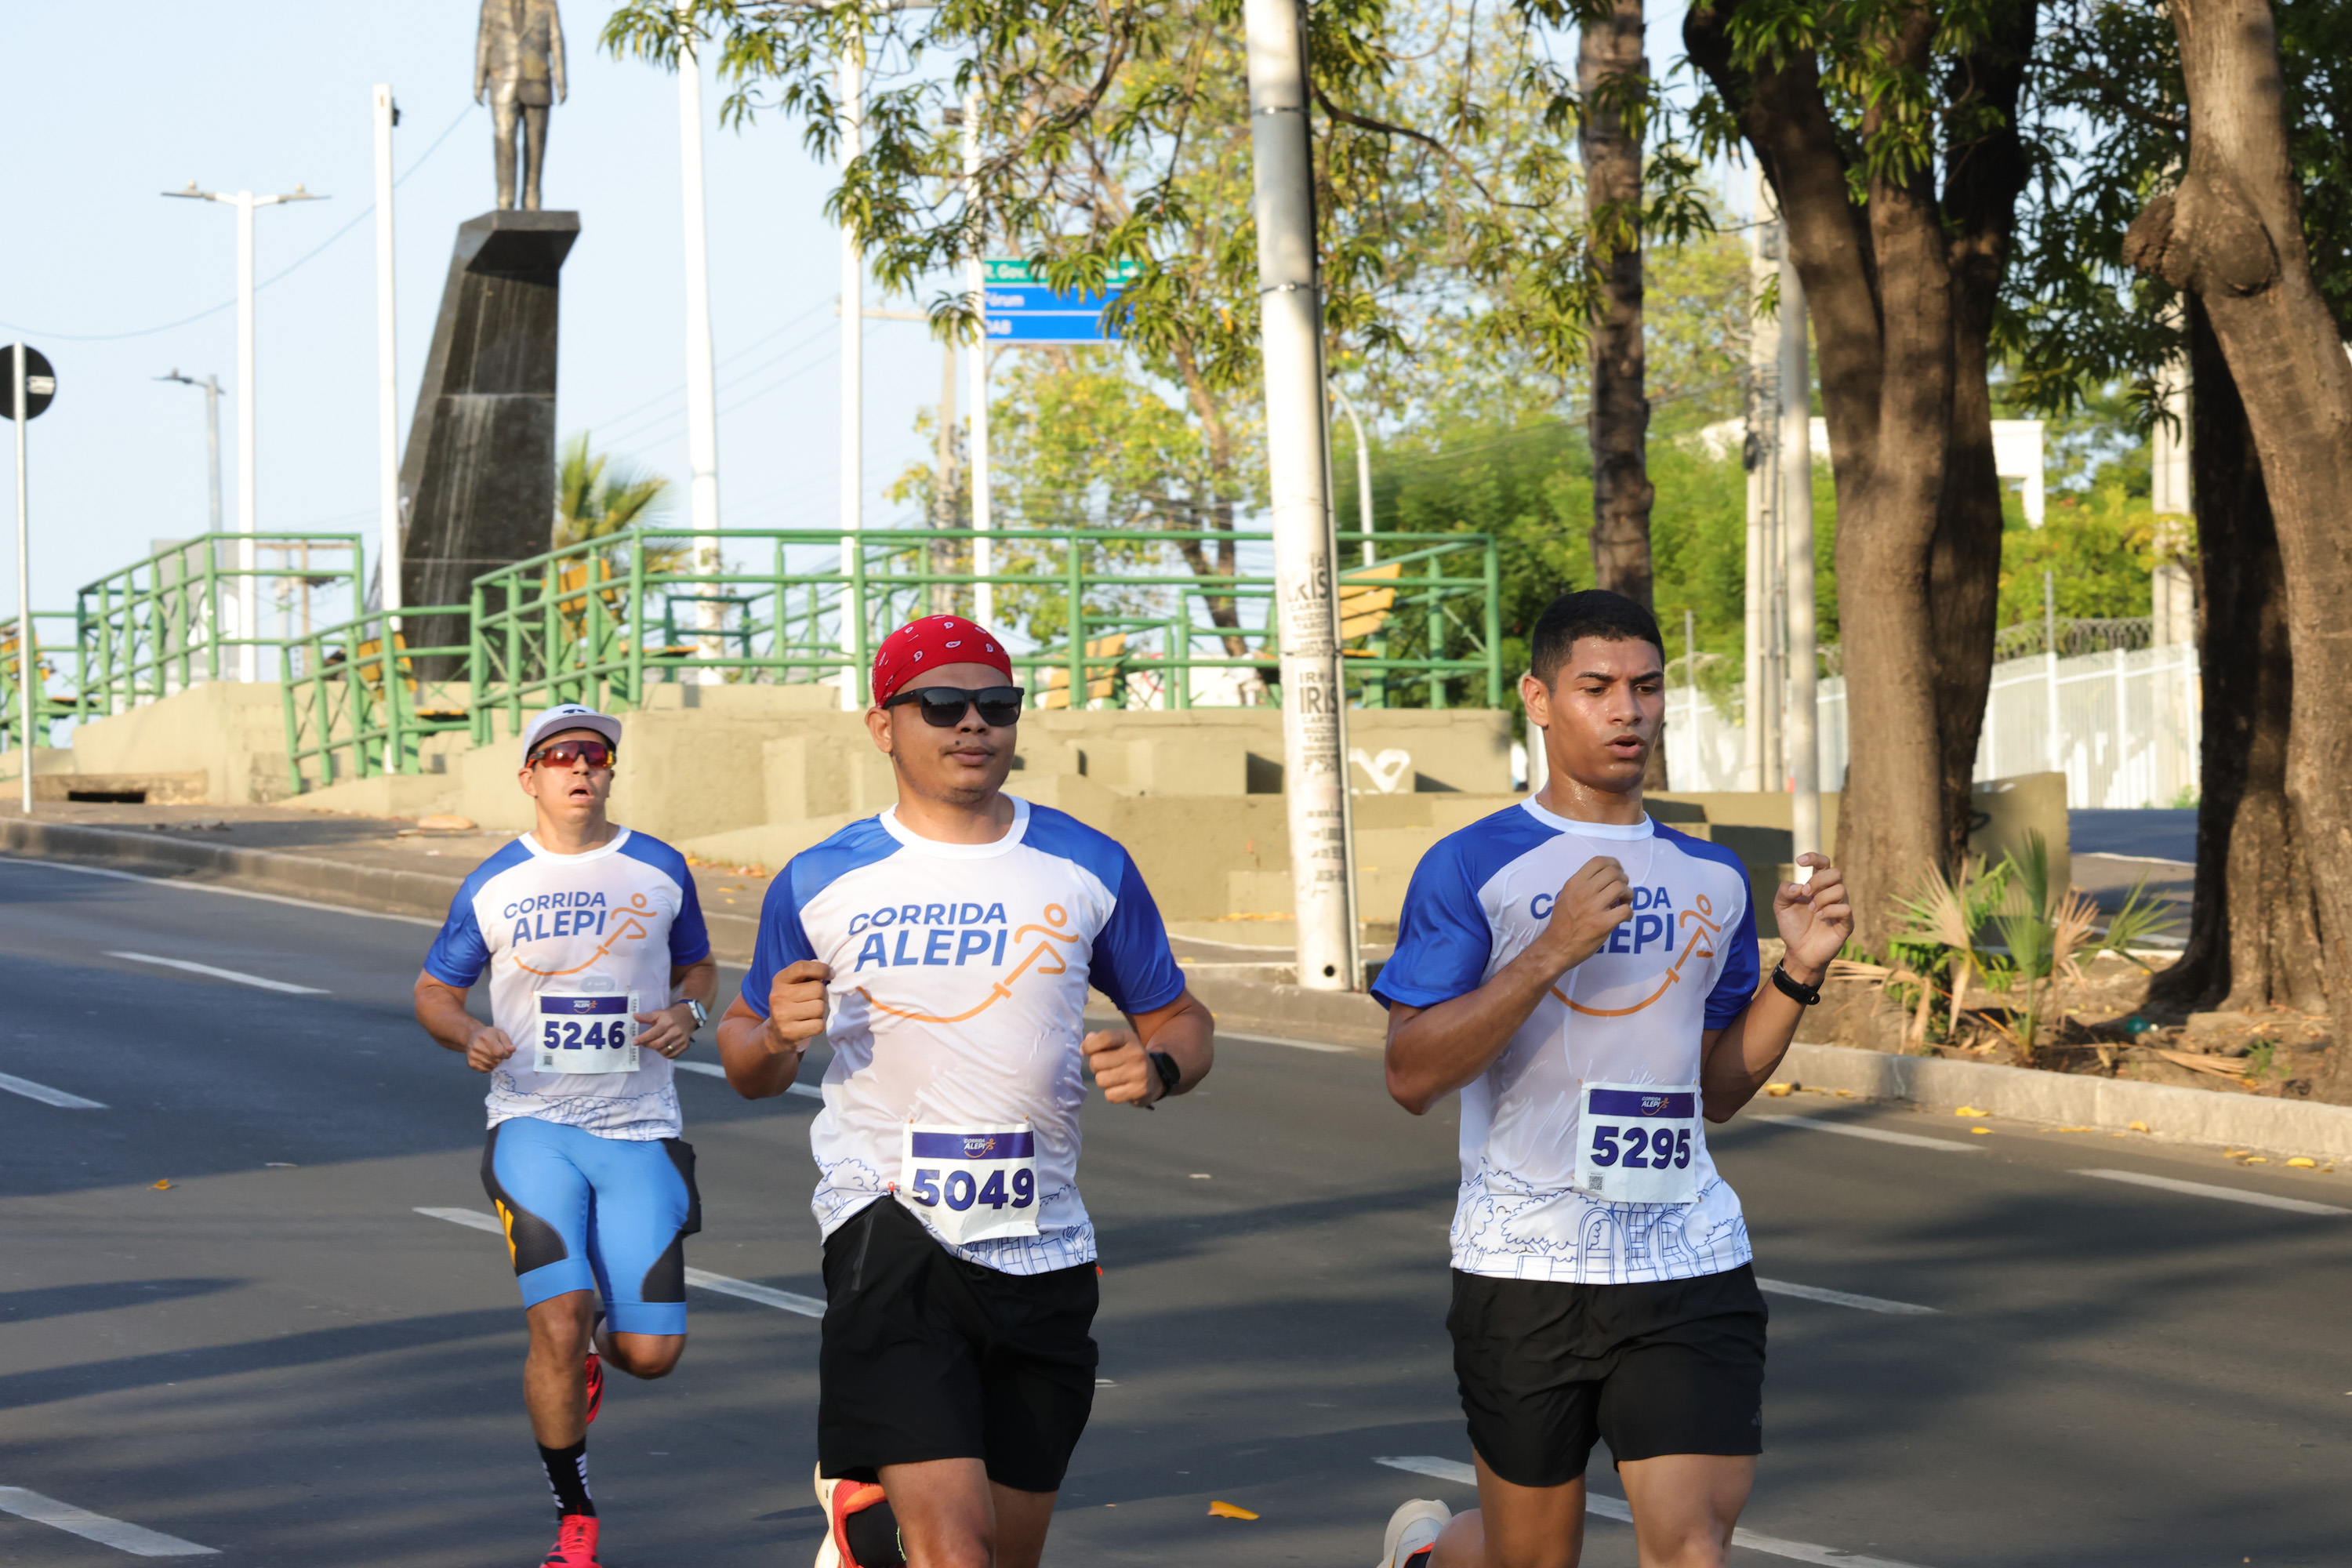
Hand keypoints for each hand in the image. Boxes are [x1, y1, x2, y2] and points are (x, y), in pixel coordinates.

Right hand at [465, 1027, 516, 1073]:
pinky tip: (488, 1060)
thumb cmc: (489, 1035)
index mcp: (486, 1037)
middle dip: (501, 1058)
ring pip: (491, 1066)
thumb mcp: (500, 1034)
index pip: (500, 1052)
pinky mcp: (471, 1063)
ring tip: (492, 1056)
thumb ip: (507, 1042)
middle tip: (498, 1053)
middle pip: (496, 1060)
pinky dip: (489, 1067)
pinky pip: (485, 1070)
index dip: (506, 1054)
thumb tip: (512, 1050)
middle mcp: (477, 1047)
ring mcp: (472, 1056)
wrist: (471, 1036)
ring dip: (495, 1063)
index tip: (506, 1052)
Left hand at [633, 1004, 695, 1059]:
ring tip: (655, 1044)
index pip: (653, 1033)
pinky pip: (671, 1055)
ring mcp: (681, 1040)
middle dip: (648, 1045)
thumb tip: (634, 1016)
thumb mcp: (658, 1013)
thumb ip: (646, 1017)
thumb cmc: (670, 1016)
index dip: (643, 1039)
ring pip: (664, 1051)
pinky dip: (665, 1054)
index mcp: (667, 1023)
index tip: (635, 1042)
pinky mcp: (684, 1046)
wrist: (688, 1016)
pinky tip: (663, 1048)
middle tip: (644, 1043)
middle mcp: (675, 1032)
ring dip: (657, 1049)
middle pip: (658, 1044)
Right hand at [764, 960, 831, 1053]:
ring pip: (820, 1008)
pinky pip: (819, 1025)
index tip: (830, 974)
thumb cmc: (791, 1004)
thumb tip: (824, 968)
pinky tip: (808, 1025)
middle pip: (818, 989)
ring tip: (810, 1013)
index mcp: (779, 980)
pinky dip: (819, 1025)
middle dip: (822, 996)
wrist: (776, 1034)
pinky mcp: (789, 1032)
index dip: (821, 969)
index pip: (802, 967)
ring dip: (820, 1012)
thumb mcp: (794, 985)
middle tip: (814, 1001)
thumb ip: (808, 974)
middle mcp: (778, 996)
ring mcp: (782, 1015)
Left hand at [1082, 1029, 1158, 1106]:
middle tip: (1104, 1067)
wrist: (1155, 1076)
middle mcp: (1136, 1054)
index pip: (1104, 1038)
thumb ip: (1100, 1040)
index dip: (1089, 1045)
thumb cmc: (1128, 1057)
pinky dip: (1111, 1093)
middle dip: (1095, 1066)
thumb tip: (1085, 1046)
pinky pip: (1110, 1095)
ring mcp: (1139, 1073)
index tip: (1085, 1050)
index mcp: (1129, 1038)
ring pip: (1100, 1080)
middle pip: (1096, 1062)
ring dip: (1103, 1080)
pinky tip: (1120, 1088)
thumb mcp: (1118, 1042)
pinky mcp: (1139, 1091)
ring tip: (1113, 1077)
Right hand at [1535, 855, 1633, 970]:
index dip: (1613, 863)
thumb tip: (1607, 884)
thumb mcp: (1566, 897)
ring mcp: (1593, 908)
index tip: (1618, 871)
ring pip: (1621, 888)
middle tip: (1622, 890)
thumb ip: (1583, 887)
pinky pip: (1625, 910)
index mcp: (1574, 884)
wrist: (1556, 948)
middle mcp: (1583, 892)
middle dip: (1623, 879)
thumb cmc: (1561, 923)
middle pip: (1613, 872)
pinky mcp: (1603, 924)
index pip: (1598, 861)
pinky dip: (1629, 912)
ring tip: (1624, 902)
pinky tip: (1623, 917)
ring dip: (1628, 894)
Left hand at [1774, 853, 1852, 981]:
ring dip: (1822, 898)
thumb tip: (1798, 886)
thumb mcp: (1780, 907)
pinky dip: (1830, 911)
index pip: (1823, 864)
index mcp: (1817, 887)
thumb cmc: (1792, 927)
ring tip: (1812, 911)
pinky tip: (1819, 917)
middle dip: (1818, 880)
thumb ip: (1784, 891)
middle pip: (1835, 872)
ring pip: (1841, 890)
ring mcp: (1840, 908)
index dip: (1814, 858)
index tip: (1799, 861)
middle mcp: (1831, 894)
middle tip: (1806, 893)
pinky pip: (1845, 909)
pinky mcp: (1846, 923)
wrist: (1799, 952)